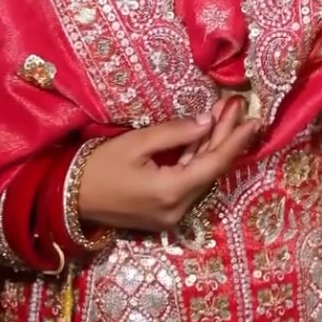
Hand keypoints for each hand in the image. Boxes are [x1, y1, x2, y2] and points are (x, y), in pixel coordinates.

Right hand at [78, 107, 257, 235]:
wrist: (68, 198)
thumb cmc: (97, 167)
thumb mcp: (135, 143)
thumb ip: (174, 132)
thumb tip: (206, 122)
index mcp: (171, 192)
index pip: (214, 163)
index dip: (236, 140)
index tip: (254, 119)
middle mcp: (177, 209)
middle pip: (211, 169)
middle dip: (225, 137)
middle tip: (236, 107)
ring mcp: (171, 215)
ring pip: (201, 176)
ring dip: (212, 147)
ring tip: (224, 116)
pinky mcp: (164, 213)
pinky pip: (188, 183)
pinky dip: (197, 160)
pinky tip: (204, 138)